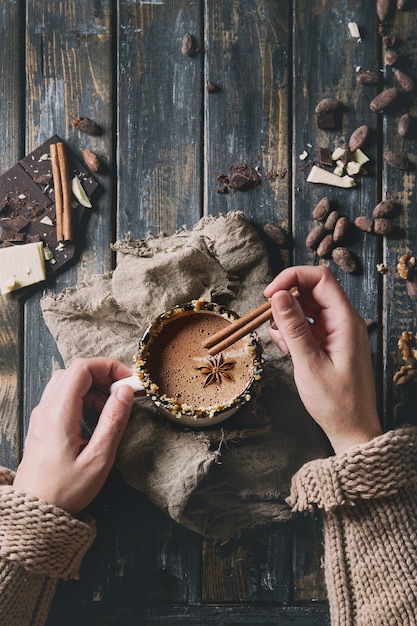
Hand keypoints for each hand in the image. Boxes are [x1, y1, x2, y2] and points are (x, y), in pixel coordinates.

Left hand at [14, 357, 133, 513]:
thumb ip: (113, 420)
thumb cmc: (65, 491)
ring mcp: (42, 416)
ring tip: (111, 409)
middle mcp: (46, 409)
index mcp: (59, 414)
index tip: (128, 381)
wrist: (35, 513)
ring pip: (68, 383)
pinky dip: (83, 399)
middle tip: (122, 394)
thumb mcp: (99, 458)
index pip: (82, 368)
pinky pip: (63, 398)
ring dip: (93, 388)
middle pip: (75, 372)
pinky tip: (96, 418)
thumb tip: (125, 392)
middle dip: (102, 376)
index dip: (109, 367)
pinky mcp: (43, 424)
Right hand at [264, 266, 381, 453]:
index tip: (269, 293)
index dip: (292, 277)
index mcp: (346, 321)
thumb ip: (293, 328)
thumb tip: (277, 295)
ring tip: (282, 343)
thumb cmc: (337, 402)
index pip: (320, 279)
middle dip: (286, 299)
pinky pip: (305, 325)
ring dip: (286, 318)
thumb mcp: (309, 364)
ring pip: (305, 308)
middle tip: (268, 319)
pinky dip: (291, 332)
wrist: (352, 430)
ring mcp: (335, 332)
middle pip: (311, 290)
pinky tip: (287, 350)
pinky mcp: (327, 342)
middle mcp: (342, 321)